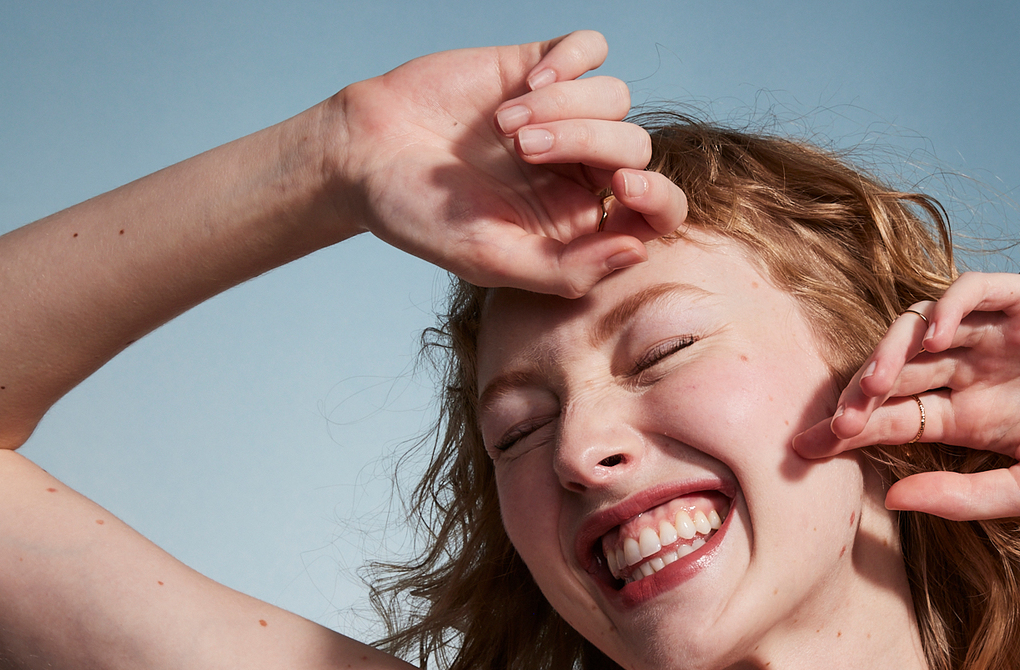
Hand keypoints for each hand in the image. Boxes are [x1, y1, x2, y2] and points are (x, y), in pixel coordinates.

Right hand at [330, 31, 686, 295]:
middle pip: (636, 147)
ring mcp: (564, 116)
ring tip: (503, 126)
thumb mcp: (490, 260)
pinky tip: (524, 83)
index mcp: (581, 223)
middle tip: (521, 148)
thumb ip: (566, 270)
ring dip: (564, 106)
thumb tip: (638, 251)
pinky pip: (590, 50)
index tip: (623, 189)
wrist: (361, 156)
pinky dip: (568, 62)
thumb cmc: (421, 218)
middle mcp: (581, 170)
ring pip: (616, 97)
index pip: (656, 211)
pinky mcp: (538, 67)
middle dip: (587, 143)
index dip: (658, 199)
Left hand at [793, 273, 1019, 519]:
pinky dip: (947, 306)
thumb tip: (891, 498)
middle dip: (854, 397)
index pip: (891, 420)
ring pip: (921, 328)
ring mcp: (999, 336)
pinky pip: (975, 291)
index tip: (801, 458)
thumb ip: (963, 495)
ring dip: (889, 352)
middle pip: (894, 375)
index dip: (847, 433)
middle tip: (827, 425)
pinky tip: (931, 337)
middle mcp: (974, 373)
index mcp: (970, 419)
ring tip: (871, 385)